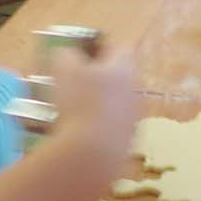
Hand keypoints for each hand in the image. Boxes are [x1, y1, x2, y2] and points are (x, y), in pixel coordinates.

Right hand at [46, 48, 139, 176]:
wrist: (91, 155)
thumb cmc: (79, 102)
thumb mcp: (65, 69)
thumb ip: (66, 55)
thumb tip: (66, 54)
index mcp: (124, 67)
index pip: (118, 47)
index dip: (98, 46)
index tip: (79, 50)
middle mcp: (135, 90)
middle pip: (117, 76)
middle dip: (94, 76)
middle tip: (70, 79)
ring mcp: (133, 118)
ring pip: (113, 103)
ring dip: (94, 102)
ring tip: (68, 107)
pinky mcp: (126, 142)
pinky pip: (109, 126)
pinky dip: (94, 125)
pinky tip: (74, 131)